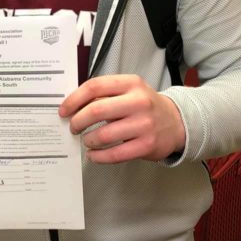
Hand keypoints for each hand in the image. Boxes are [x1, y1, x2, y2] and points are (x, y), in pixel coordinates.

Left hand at [58, 74, 185, 163]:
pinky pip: (114, 154)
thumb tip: (73, 106)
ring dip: (88, 140)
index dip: (74, 99)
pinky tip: (93, 154)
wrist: (176, 122)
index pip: (95, 87)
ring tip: (86, 140)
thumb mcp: (129, 90)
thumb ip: (105, 94)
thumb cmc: (145, 106)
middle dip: (78, 121)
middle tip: (73, 127)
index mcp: (131, 83)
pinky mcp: (146, 145)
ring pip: (103, 135)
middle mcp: (139, 102)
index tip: (64, 110)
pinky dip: (98, 156)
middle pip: (96, 110)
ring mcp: (144, 124)